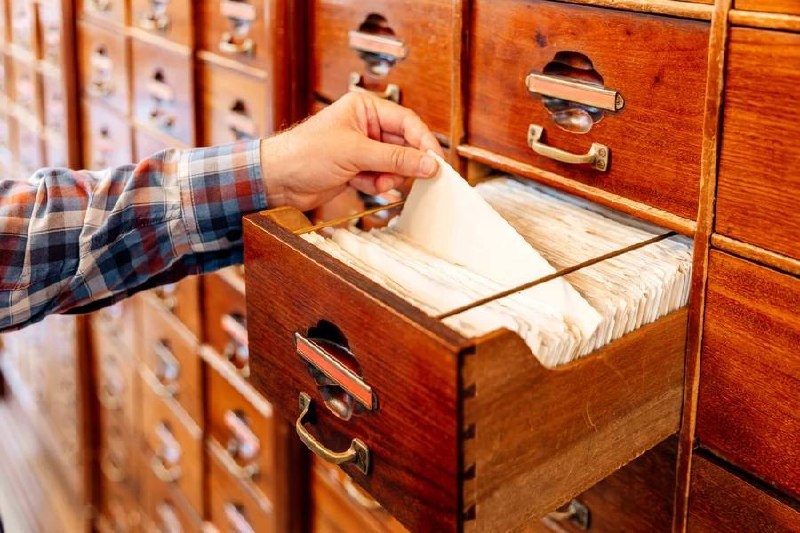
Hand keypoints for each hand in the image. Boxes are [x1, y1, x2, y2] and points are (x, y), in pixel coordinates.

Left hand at [260, 92, 443, 210]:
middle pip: (402, 145)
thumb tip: (428, 163)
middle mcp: (365, 126)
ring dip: (388, 177)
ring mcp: (361, 149)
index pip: (406, 122)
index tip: (436, 161)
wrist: (278, 180)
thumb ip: (395, 159)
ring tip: (374, 183)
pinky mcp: (356, 169)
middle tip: (413, 178)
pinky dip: (375, 185)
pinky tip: (362, 186)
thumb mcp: (355, 153)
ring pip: (393, 165)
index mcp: (364, 109)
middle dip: (404, 164)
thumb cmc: (305, 154)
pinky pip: (380, 177)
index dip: (423, 141)